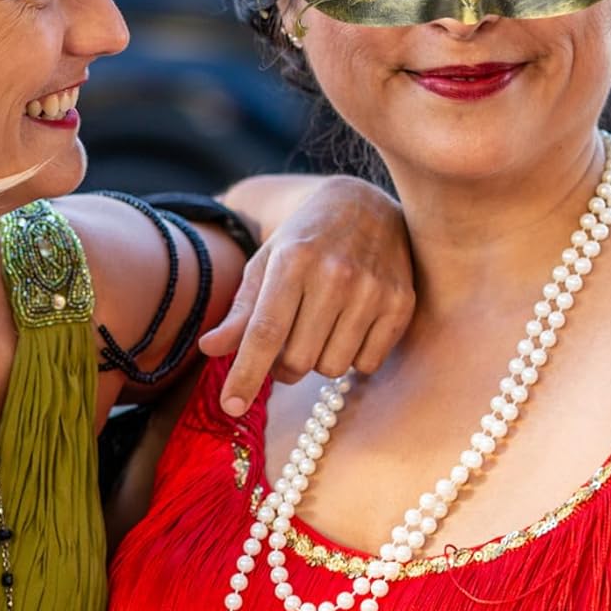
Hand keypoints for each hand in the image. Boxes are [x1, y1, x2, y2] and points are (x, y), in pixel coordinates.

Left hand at [198, 178, 413, 416]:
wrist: (364, 204)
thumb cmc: (305, 239)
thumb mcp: (266, 263)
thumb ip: (241, 311)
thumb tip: (209, 349)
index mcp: (293, 261)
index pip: (265, 332)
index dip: (246, 374)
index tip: (231, 406)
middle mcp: (336, 275)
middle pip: (297, 360)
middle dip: (283, 365)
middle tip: (285, 343)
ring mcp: (373, 290)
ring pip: (332, 368)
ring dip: (318, 361)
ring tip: (319, 329)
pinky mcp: (401, 303)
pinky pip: (368, 364)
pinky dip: (353, 358)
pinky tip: (350, 327)